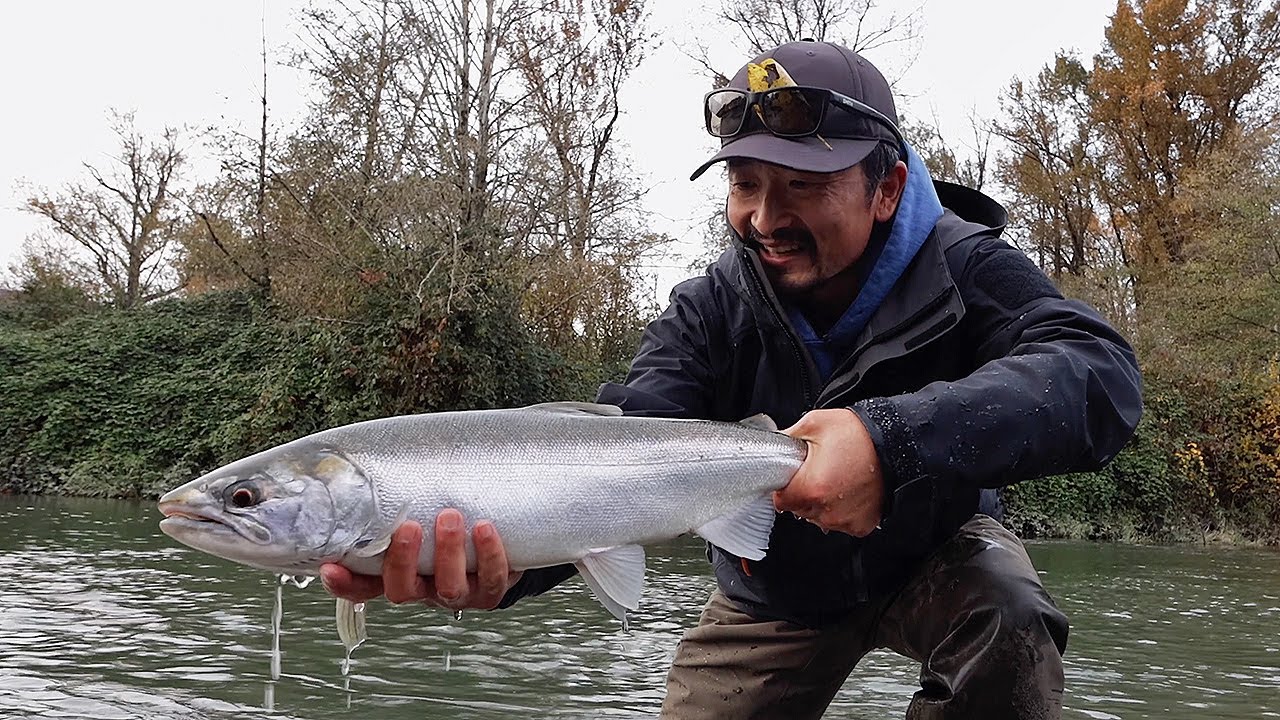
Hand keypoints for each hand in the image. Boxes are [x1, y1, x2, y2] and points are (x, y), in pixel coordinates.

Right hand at [320, 509, 522, 609]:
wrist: (501, 545)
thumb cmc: (448, 524)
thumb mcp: (421, 513)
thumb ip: (398, 499)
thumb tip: (375, 457)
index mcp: (398, 573)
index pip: (362, 585)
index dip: (344, 582)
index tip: (331, 566)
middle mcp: (424, 589)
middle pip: (401, 590)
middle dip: (402, 560)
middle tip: (408, 526)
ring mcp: (457, 594)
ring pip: (448, 587)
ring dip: (447, 553)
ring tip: (449, 516)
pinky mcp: (490, 591)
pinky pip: (491, 579)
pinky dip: (489, 554)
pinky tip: (484, 527)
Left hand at [773, 408, 884, 536]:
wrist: (896, 445)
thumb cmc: (859, 435)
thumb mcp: (815, 424)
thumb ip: (787, 438)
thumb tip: (773, 446)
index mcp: (811, 488)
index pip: (780, 500)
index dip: (783, 486)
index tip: (792, 477)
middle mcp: (827, 510)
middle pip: (798, 509)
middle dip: (803, 492)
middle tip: (818, 471)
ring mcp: (844, 520)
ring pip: (818, 517)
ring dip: (822, 502)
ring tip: (836, 478)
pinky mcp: (860, 525)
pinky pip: (841, 522)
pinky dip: (841, 509)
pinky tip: (848, 490)